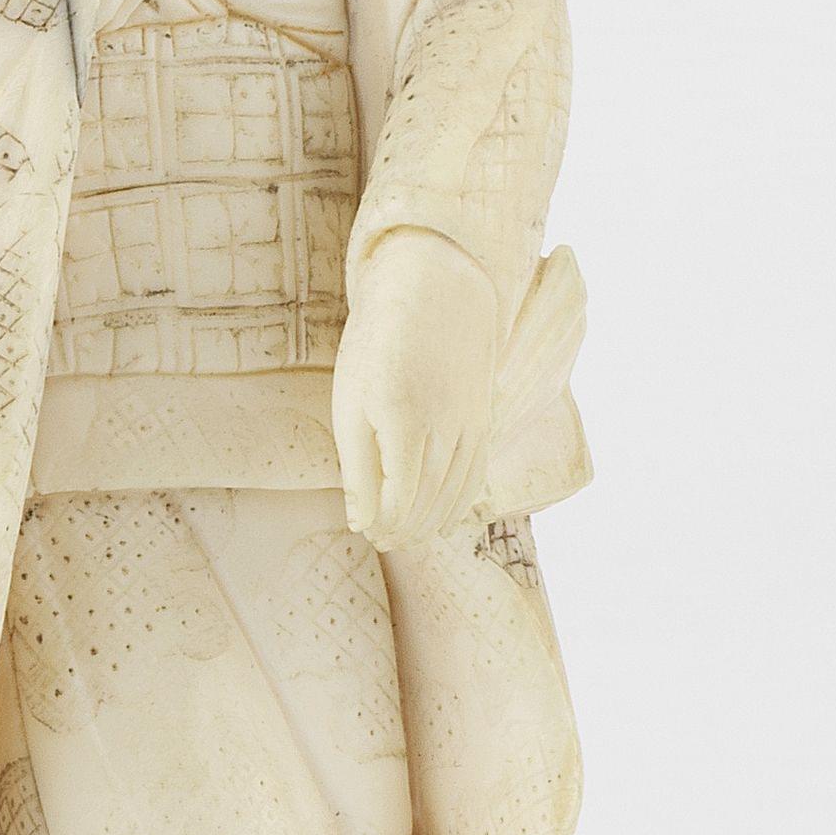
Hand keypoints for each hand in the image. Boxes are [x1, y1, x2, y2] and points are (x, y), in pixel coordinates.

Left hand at [334, 228, 501, 546]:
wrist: (435, 292)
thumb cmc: (378, 345)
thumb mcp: (350, 402)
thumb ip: (358, 467)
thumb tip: (363, 523)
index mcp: (404, 422)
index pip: (398, 502)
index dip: (382, 525)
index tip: (366, 532)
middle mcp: (446, 429)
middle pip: (429, 503)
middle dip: (405, 530)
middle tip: (382, 541)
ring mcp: (472, 426)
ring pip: (456, 494)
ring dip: (431, 522)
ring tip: (406, 535)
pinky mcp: (485, 420)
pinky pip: (477, 475)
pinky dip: (460, 501)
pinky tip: (442, 513)